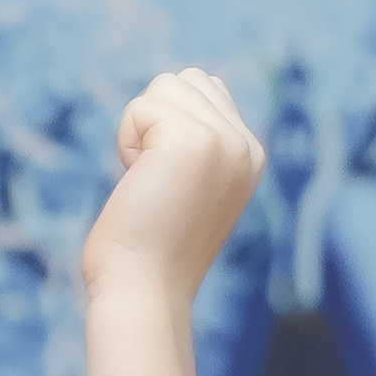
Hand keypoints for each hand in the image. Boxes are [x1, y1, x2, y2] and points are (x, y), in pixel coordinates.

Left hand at [80, 69, 264, 375]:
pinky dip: (126, 141)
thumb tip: (174, 88)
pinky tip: (138, 182)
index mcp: (250, 156)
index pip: (207, 90)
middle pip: (186, 80)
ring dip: (139, 131)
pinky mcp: (193, 141)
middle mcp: (246, 145)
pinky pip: (139, 108)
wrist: (145, 294)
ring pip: (164, 87)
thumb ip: (195, 141)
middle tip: (154, 182)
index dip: (167, 126)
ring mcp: (224, 141)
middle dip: (154, 123)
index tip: (167, 182)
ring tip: (148, 182)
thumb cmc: (149, 252)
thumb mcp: (187, 188)